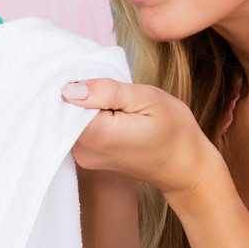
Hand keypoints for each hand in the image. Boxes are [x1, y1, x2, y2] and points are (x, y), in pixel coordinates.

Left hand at [63, 79, 226, 198]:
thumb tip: (70, 89)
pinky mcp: (86, 157)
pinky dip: (88, 116)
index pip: (65, 101)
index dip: (78, 83)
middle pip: (65, 110)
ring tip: (116, 103)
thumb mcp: (148, 99)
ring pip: (69, 118)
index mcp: (100, 136)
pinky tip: (111, 114)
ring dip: (85, 105)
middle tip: (113, 89)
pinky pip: (76, 128)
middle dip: (82, 93)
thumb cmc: (173, 131)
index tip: (99, 79)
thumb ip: (107, 91)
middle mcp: (85, 151)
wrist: (184, 168)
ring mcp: (84, 157)